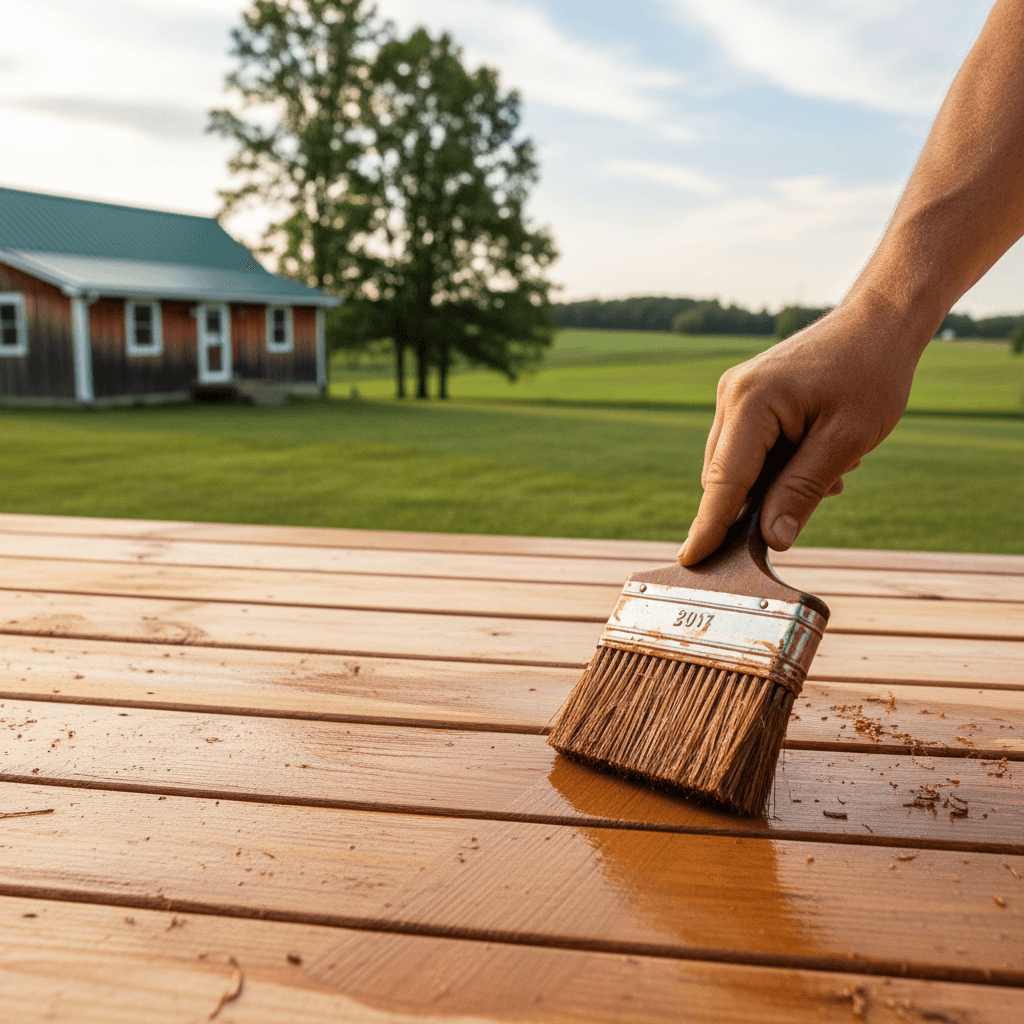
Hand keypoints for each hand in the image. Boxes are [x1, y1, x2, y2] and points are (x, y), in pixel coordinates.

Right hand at [677, 304, 923, 564]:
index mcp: (751, 402)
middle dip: (756, 504)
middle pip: (725, 477)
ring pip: (736, 466)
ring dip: (773, 483)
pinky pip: (748, 449)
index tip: (690, 561)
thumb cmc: (870, 373)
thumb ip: (803, 490)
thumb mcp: (847, 439)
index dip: (708, 526)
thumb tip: (773, 540)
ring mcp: (735, 395)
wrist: (878, 321)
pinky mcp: (745, 397)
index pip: (723, 480)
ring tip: (832, 465)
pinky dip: (776, 465)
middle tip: (815, 500)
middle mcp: (732, 396)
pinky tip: (817, 452)